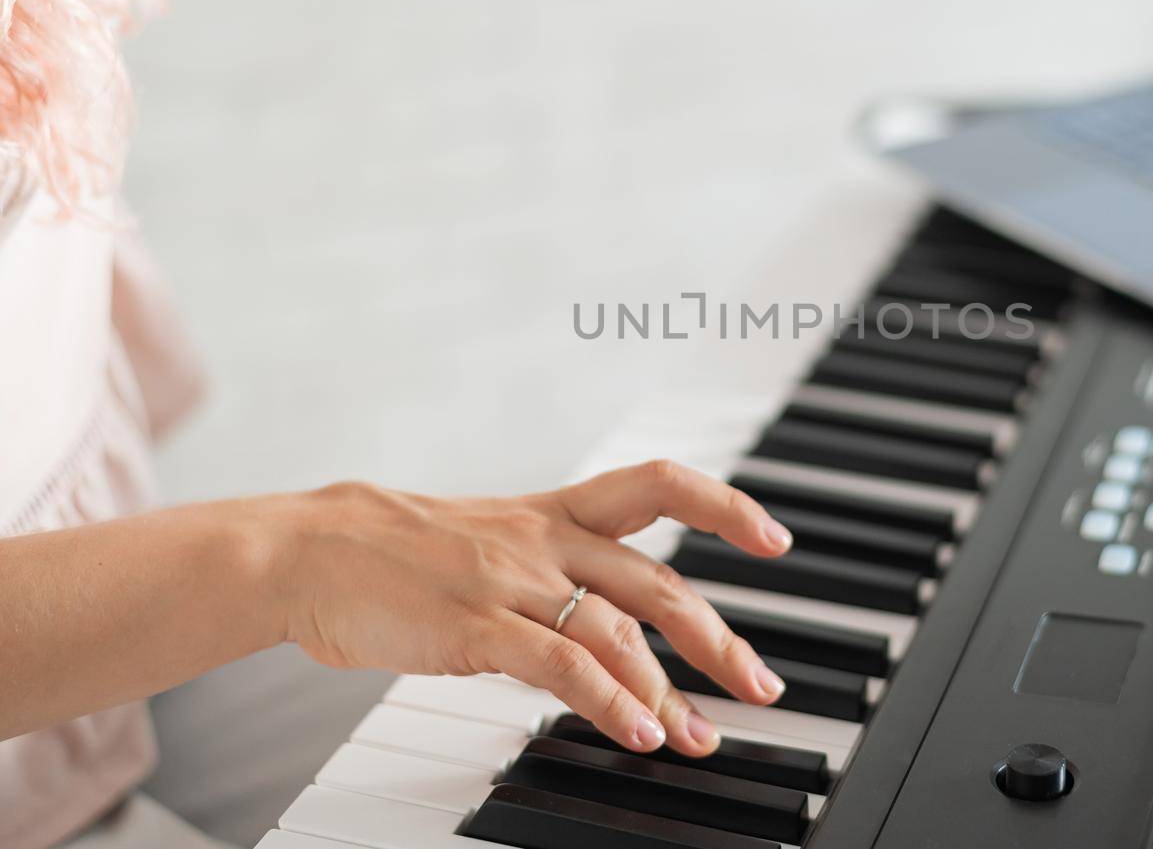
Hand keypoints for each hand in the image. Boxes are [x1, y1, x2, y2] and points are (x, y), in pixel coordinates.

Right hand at [268, 460, 793, 756]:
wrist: (309, 550)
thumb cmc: (397, 554)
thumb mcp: (490, 543)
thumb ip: (554, 577)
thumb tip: (615, 643)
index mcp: (553, 512)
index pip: (658, 485)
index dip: (723, 506)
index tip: (774, 539)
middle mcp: (543, 541)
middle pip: (655, 581)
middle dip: (718, 639)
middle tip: (760, 685)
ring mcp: (510, 581)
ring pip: (616, 629)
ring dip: (669, 689)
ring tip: (700, 737)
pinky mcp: (476, 626)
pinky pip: (561, 665)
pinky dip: (610, 700)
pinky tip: (640, 732)